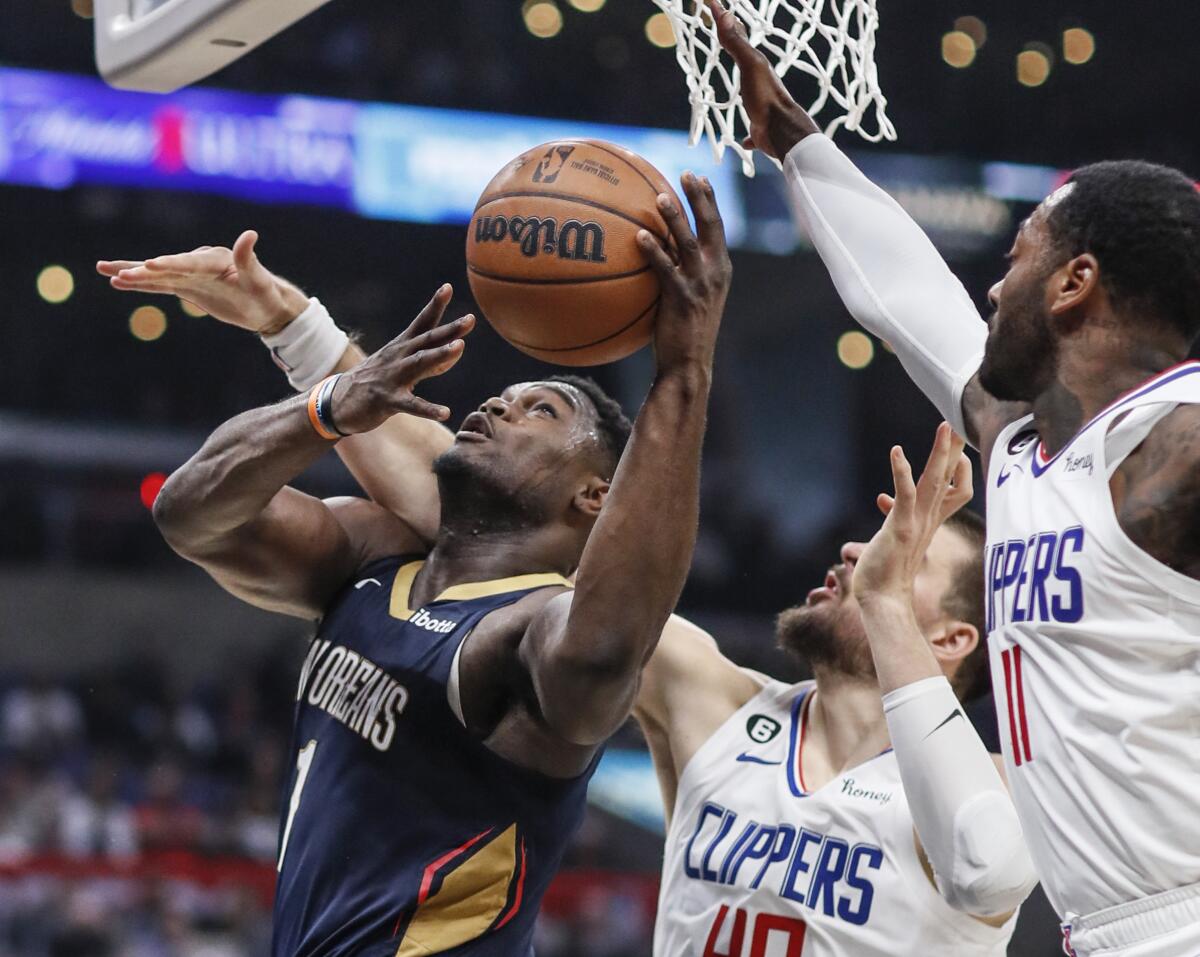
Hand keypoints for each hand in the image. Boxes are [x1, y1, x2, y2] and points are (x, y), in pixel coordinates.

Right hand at [97, 230, 308, 335]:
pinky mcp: (186, 286)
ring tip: (103, 270)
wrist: (266, 306)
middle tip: (119, 273)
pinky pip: (159, 284)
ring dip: (132, 273)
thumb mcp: (260, 280)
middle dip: (142, 270)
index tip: (149, 265)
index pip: (189, 263)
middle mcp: (199, 263)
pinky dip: (140, 284)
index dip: (170, 264)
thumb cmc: (266, 293)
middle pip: (167, 267)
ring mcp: (190, 274)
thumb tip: (250, 234)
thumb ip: (249, 260)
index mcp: (216, 260)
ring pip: (157, 274)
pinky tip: (118, 281)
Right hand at [330, 285, 474, 433]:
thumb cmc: (374, 382)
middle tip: (470, 319)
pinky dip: (428, 409)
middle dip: (449, 329)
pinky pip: (411, 405)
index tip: (447, 287)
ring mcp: (392, 378)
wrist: (335, 402)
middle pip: (426, 340)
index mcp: (401, 348)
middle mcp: (398, 358)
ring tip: (459, 347)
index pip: (421, 323)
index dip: (435, 305)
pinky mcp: (387, 401)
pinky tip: (445, 412)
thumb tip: (456, 351)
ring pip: (419, 363)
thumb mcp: (401, 366)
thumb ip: (430, 359)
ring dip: (440, 355)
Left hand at [637, 172, 731, 376]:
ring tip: (659, 197)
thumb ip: (679, 273)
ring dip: (674, 218)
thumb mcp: (689, 298)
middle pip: (710, 226)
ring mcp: (700, 285)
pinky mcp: (682, 299)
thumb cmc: (683, 333)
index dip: (709, 201)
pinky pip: (666, 269)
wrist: (689, 365)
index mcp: (720, 269)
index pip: (716, 228)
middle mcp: (715, 272)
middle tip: (686, 174)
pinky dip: (654, 251)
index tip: (698, 178)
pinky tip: (639, 237)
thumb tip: (654, 251)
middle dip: (700, 197)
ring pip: (688, 243)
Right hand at [706, 0, 819, 159]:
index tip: (710, 3)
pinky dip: (748, 136)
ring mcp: (759, 104)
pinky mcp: (759, 128)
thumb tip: (727, 13)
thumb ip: (737, 43)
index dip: (722, 18)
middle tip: (721, 30)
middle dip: (733, 44)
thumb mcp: (750, 65)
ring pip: (748, 89)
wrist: (783, 133)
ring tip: (737, 76)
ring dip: (742, 81)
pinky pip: (752, 131)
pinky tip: (746, 141)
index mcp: (756, 65)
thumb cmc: (766, 98)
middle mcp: (759, 81)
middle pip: (743, 57)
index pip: (737, 35)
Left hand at [853, 423, 973, 601]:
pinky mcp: (901, 527)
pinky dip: (902, 471)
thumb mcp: (894, 535)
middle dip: (956, 449)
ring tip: (946, 425)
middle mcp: (929, 520)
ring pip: (936, 481)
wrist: (883, 600)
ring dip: (941, 452)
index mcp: (931, 521)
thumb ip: (896, 514)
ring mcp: (917, 522)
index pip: (957, 490)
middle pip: (952, 478)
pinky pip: (906, 494)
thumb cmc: (886, 570)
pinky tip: (896, 451)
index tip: (953, 451)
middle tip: (960, 421)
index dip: (958, 470)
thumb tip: (885, 498)